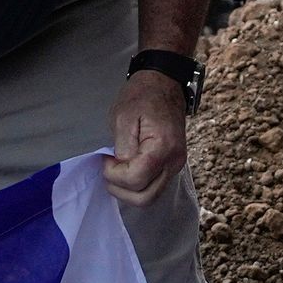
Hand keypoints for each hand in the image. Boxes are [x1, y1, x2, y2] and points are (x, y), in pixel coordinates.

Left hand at [105, 65, 189, 206]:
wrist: (165, 84)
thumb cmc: (142, 96)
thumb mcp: (123, 116)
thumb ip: (122, 146)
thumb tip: (121, 166)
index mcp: (162, 148)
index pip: (135, 180)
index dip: (114, 175)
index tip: (106, 158)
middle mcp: (174, 162)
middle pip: (145, 198)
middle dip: (121, 189)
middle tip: (109, 169)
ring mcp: (176, 166)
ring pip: (150, 197)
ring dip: (129, 190)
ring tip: (117, 169)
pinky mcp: (173, 166)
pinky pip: (154, 186)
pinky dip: (138, 185)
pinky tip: (127, 168)